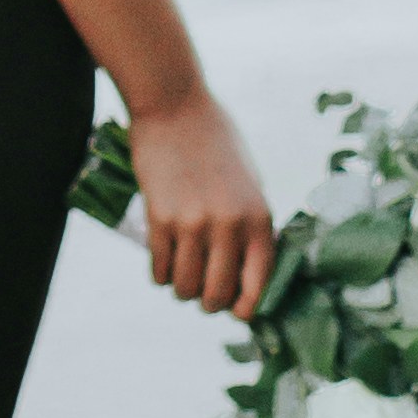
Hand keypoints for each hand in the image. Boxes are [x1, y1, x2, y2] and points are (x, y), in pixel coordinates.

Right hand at [128, 88, 275, 319]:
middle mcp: (229, 225)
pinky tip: (162, 263)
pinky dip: (159, 274)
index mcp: (259, 218)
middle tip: (202, 293)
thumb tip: (245, 274)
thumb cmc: (216, 142)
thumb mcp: (249, 182)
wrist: (175, 106)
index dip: (245, 308)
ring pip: (185, 287)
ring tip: (180, 277)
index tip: (235, 311)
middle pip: (217, 295)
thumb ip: (250, 226)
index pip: (258, 285)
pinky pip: (158, 269)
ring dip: (181, 289)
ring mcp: (192, 223)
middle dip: (208, 303)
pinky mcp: (159, 218)